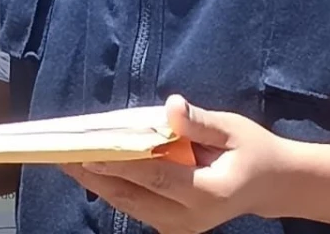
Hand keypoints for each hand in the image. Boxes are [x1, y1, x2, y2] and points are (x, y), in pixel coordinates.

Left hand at [61, 95, 294, 233]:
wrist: (269, 185)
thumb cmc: (251, 151)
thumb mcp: (233, 129)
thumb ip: (200, 123)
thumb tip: (172, 107)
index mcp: (208, 192)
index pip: (155, 177)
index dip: (119, 164)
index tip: (87, 152)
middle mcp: (191, 218)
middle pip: (134, 196)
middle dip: (95, 175)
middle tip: (61, 154)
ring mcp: (180, 227)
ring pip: (130, 205)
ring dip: (98, 183)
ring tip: (67, 160)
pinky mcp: (173, 225)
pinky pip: (137, 205)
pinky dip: (113, 187)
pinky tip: (92, 168)